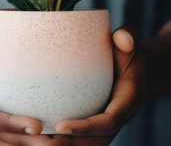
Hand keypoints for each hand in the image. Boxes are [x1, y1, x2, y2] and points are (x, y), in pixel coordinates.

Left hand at [46, 27, 144, 145]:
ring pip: (90, 144)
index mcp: (129, 100)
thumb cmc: (126, 49)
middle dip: (71, 144)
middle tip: (43, 142)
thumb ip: (128, 35)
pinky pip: (83, 139)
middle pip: (97, 141)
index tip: (60, 126)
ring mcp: (109, 124)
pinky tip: (41, 138)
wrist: (131, 65)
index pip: (108, 121)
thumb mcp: (130, 38)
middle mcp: (120, 116)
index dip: (85, 127)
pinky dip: (65, 141)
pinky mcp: (98, 125)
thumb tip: (122, 38)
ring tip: (39, 143)